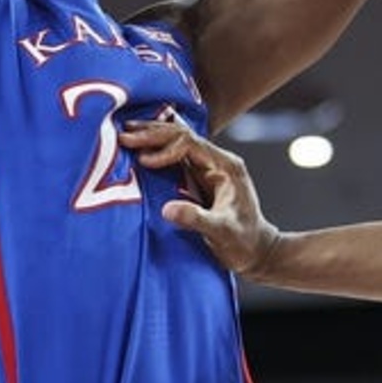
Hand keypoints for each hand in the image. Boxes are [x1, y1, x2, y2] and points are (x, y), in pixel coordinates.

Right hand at [120, 115, 282, 276]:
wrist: (257, 251)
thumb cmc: (244, 242)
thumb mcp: (221, 232)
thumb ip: (196, 219)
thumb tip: (167, 209)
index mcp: (226, 166)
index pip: (190, 144)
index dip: (164, 149)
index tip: (143, 160)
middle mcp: (218, 161)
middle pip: (181, 136)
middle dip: (153, 134)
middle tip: (124, 135)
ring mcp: (209, 167)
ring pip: (177, 141)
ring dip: (153, 136)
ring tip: (127, 131)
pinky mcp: (201, 177)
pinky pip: (176, 154)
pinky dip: (157, 148)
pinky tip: (142, 144)